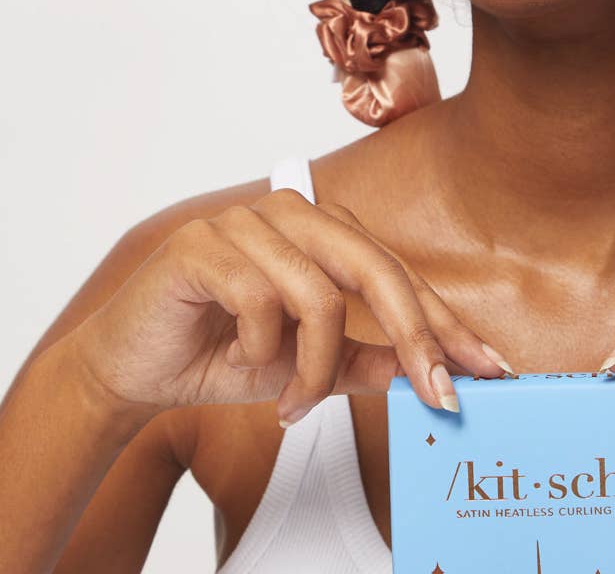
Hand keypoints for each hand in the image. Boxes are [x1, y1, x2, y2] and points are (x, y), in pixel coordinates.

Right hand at [73, 190, 511, 426]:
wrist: (130, 368)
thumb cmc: (219, 354)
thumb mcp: (306, 367)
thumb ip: (364, 360)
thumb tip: (429, 372)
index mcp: (320, 230)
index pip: (396, 271)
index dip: (442, 322)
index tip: (485, 370)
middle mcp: (290, 212)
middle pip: (373, 267)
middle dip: (413, 336)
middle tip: (435, 393)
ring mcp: (244, 221)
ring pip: (318, 294)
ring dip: (312, 366)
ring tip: (292, 402)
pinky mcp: (201, 243)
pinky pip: (260, 300)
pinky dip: (260, 352)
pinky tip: (241, 367)